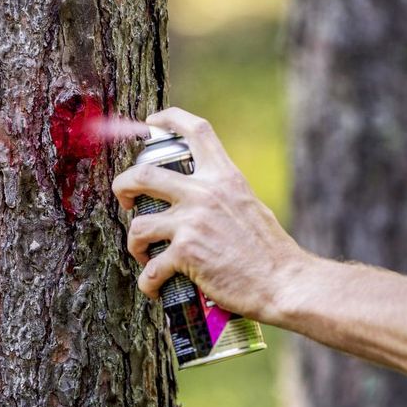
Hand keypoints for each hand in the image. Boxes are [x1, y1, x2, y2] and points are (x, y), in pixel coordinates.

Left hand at [111, 107, 307, 321]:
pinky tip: (154, 288)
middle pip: (143, 174)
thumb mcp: (251, 207)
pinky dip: (147, 282)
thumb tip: (201, 203)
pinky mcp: (186, 254)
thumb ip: (225, 197)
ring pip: (138, 225)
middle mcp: (205, 193)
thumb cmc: (272, 253)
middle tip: (124, 200)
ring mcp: (192, 222)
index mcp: (225, 177)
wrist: (284, 282)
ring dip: (134, 243)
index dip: (169, 119)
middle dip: (123, 186)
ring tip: (145, 256)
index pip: (196, 130)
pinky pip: (151, 269)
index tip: (151, 123)